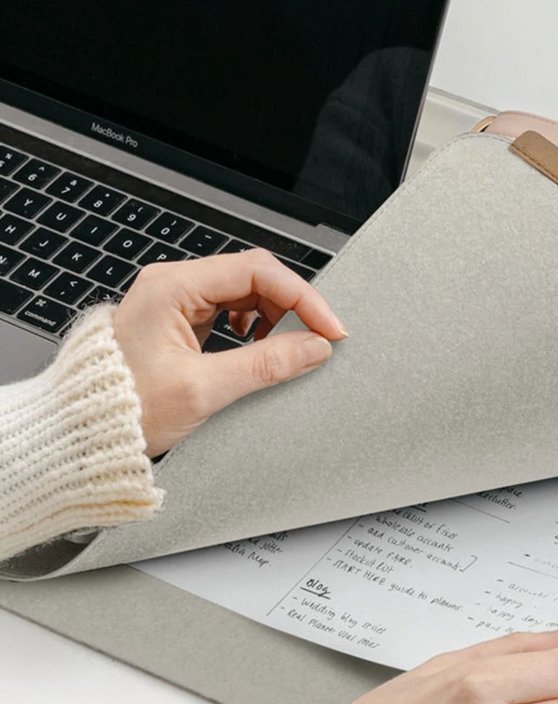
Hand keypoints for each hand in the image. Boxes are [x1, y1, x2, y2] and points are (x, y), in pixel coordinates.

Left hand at [110, 249, 347, 456]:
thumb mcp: (203, 390)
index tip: (329, 329)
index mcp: (171, 287)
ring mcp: (174, 301)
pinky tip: (258, 350)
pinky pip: (229, 310)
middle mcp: (172, 284)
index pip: (257, 271)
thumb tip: (313, 348)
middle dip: (292, 306)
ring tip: (286, 350)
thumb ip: (265, 365)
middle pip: (254, 276)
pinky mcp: (178, 320)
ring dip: (274, 317)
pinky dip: (255, 327)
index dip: (302, 298)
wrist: (82, 431)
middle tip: (319, 340)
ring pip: (244, 292)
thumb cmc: (121, 409)